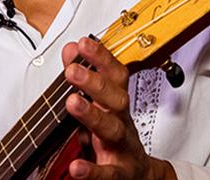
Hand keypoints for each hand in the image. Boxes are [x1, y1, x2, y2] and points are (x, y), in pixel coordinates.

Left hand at [60, 37, 175, 179]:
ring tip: (72, 102)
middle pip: (116, 100)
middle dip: (96, 83)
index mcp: (116, 106)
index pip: (115, 77)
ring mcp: (122, 148)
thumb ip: (84, 79)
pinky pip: (107, 173)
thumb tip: (71, 50)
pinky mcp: (118, 174)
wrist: (138, 176)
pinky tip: (77, 167)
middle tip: (73, 71)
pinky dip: (92, 171)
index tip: (83, 44)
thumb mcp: (100, 106)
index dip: (101, 59)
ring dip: (93, 115)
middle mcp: (121, 123)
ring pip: (113, 130)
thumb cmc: (114, 138)